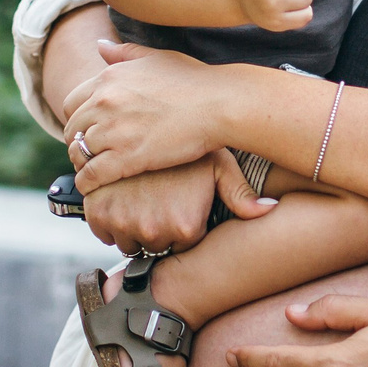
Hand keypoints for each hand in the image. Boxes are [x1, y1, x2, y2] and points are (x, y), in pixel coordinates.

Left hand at [64, 42, 231, 190]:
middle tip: (90, 153)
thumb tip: (99, 45)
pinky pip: (92, 174)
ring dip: (83, 164)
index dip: (79, 119)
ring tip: (92, 171)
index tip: (88, 130)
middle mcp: (105, 101)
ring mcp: (114, 129)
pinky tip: (93, 187)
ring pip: (80, 152)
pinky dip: (88, 183)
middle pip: (73, 128)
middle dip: (79, 142)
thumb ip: (125, 53)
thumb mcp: (157, 58)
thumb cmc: (195, 80)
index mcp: (109, 78)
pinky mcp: (127, 157)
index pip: (72, 102)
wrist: (218, 104)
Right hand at [74, 149, 271, 254]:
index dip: (182, 226)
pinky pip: (103, 233)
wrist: (144, 119)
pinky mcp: (98, 212)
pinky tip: (122, 199)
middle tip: (159, 200)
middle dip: (156, 228)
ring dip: (131, 228)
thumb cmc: (189, 140)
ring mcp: (124, 222)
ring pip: (127, 242)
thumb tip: (269, 211)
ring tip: (142, 200)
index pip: (182, 245)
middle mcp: (154, 230)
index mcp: (186, 226)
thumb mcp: (219, 167)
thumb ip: (242, 195)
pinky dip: (108, 220)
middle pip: (153, 247)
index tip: (181, 206)